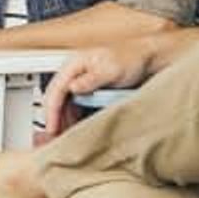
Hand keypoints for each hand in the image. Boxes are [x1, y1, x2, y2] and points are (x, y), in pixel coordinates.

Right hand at [41, 40, 160, 134]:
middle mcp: (74, 74)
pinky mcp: (89, 92)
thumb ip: (90, 79)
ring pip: (64, 105)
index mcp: (74, 64)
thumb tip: (72, 87)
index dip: (51, 111)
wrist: (147, 60)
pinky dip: (73, 119)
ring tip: (65, 138)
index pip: (55, 90)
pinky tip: (77, 130)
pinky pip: (75, 107)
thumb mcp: (111, 69)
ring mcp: (81, 83)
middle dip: (54, 119)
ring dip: (63, 121)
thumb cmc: (130, 58)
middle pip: (56, 99)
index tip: (52, 128)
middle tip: (55, 138)